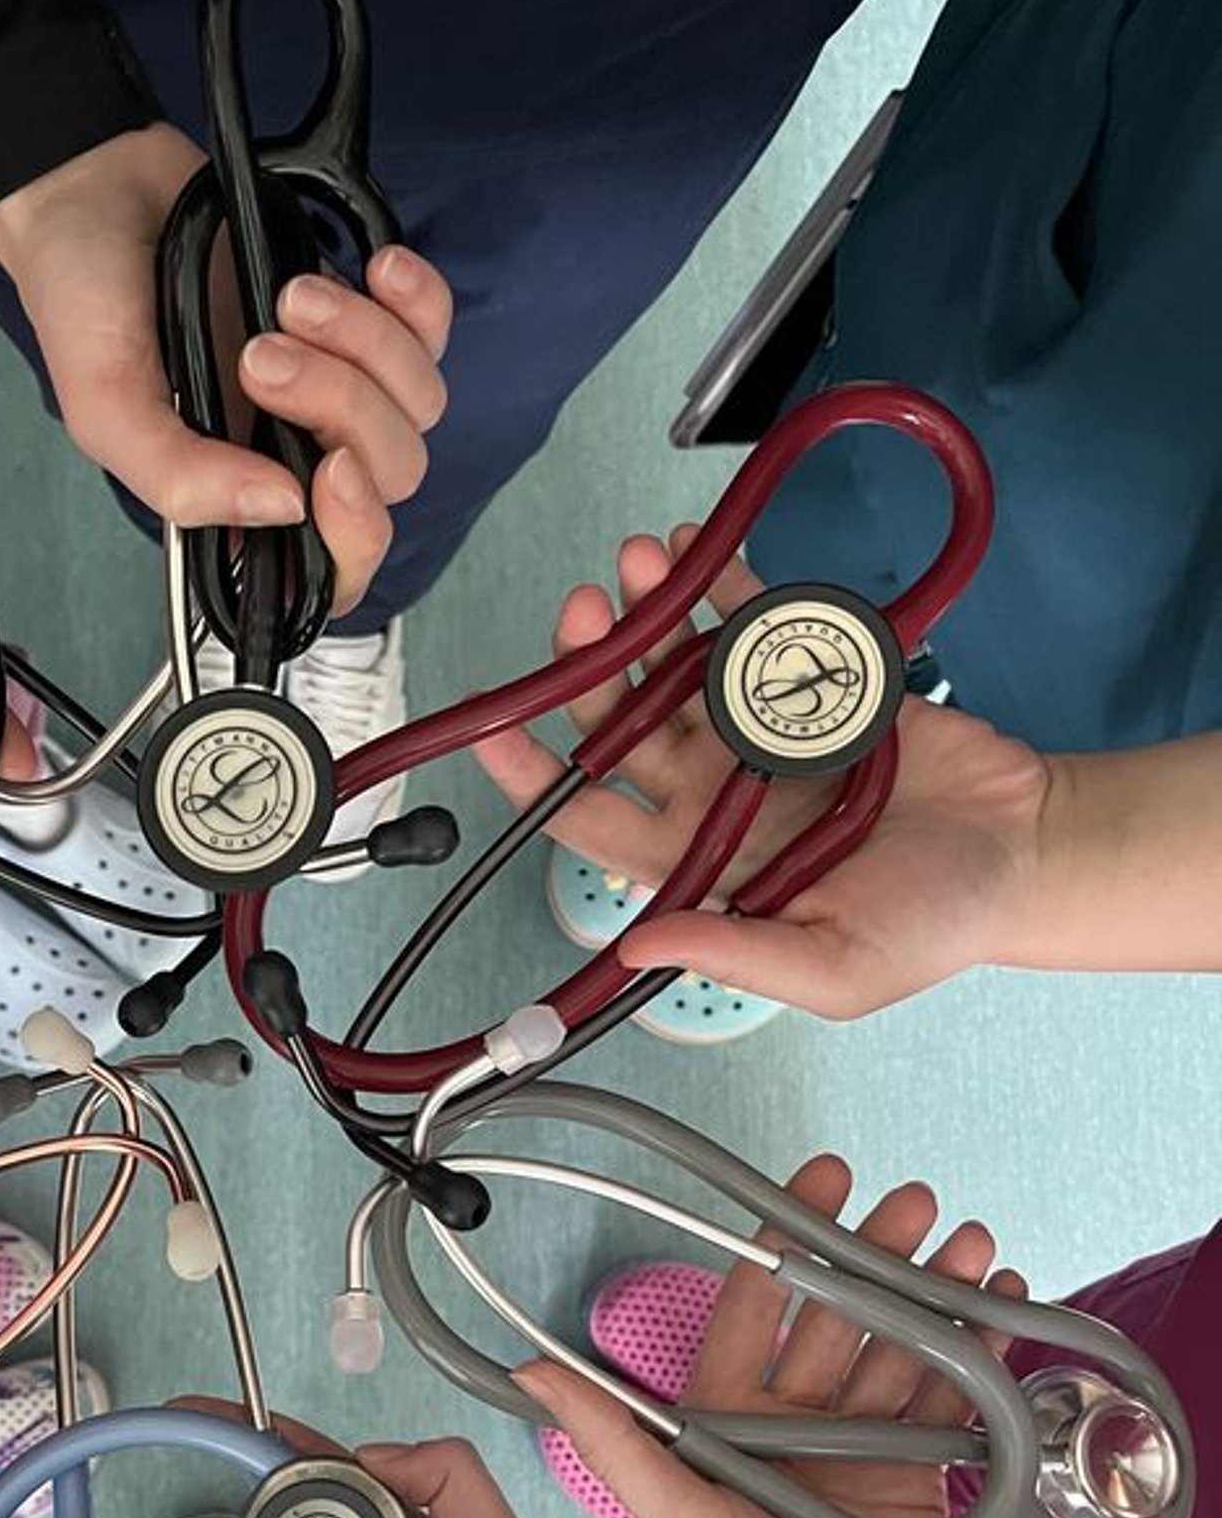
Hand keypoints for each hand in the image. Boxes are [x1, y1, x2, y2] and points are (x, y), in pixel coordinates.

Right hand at [0, 125, 452, 612]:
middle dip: (341, 408)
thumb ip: (182, 479)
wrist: (95, 187)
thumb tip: (284, 509)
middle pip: (391, 473)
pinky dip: (415, 300)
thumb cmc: (86, 303)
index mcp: (237, 495)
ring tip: (288, 295)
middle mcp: (295, 450)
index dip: (354, 539)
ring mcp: (336, 382)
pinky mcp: (361, 312)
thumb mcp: (106, 409)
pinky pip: (432, 328)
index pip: (334, 569)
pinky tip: (371, 267)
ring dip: (366, 344)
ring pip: (418, 401)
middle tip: (260, 351)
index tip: (329, 474)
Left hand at [476, 527, 1052, 1015]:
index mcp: (699, 861)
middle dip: (589, 670)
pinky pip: (747, 625)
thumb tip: (640, 947)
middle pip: (620, 725)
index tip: (492, 734)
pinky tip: (689, 549)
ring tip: (633, 564)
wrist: (1024, 849)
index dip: (535, 780)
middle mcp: (711, 792)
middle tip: (583, 615)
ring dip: (644, 614)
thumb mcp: (837, 967)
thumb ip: (740, 954)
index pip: (591, 820)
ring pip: (674, 665)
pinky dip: (718, 584)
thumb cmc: (933, 922)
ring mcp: (754, 730)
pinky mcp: (807, 680)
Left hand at [517, 1157, 1026, 1517]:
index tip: (820, 1183)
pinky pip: (951, 1392)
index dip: (784, 1242)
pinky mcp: (920, 1476)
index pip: (754, 1308)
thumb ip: (612, 1437)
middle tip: (916, 1202)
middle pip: (837, 1316)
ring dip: (935, 1290)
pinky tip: (1001, 1299)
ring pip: (899, 1343)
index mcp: (728, 1423)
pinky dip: (977, 1345)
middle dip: (875, 1255)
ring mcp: (860, 1447)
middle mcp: (791, 1426)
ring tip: (973, 1241)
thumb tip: (529, 1370)